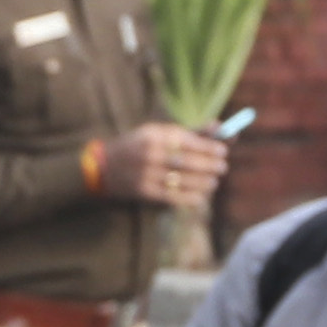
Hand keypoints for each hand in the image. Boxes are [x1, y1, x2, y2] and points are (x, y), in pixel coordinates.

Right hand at [94, 122, 230, 211]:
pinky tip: (201, 197)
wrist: (103, 167)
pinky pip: (172, 196)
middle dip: (210, 166)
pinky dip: (190, 198)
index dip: (209, 147)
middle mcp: (150, 154)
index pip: (188, 141)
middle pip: (188, 162)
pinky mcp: (144, 191)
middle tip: (222, 168)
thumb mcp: (159, 132)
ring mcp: (146, 174)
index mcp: (155, 135)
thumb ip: (190, 131)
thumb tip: (221, 128)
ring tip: (213, 182)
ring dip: (203, 183)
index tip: (223, 151)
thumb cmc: (139, 146)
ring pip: (183, 180)